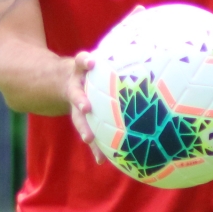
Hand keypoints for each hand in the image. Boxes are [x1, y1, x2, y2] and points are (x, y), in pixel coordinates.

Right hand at [62, 51, 103, 165]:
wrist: (65, 80)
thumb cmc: (91, 70)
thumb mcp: (93, 61)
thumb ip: (109, 60)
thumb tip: (147, 52)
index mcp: (81, 71)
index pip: (82, 62)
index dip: (86, 61)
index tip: (92, 62)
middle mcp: (77, 88)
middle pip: (76, 95)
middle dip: (80, 101)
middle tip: (86, 108)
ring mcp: (76, 105)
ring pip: (77, 117)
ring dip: (84, 128)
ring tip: (90, 139)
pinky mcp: (79, 118)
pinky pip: (87, 133)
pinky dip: (94, 148)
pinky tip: (101, 160)